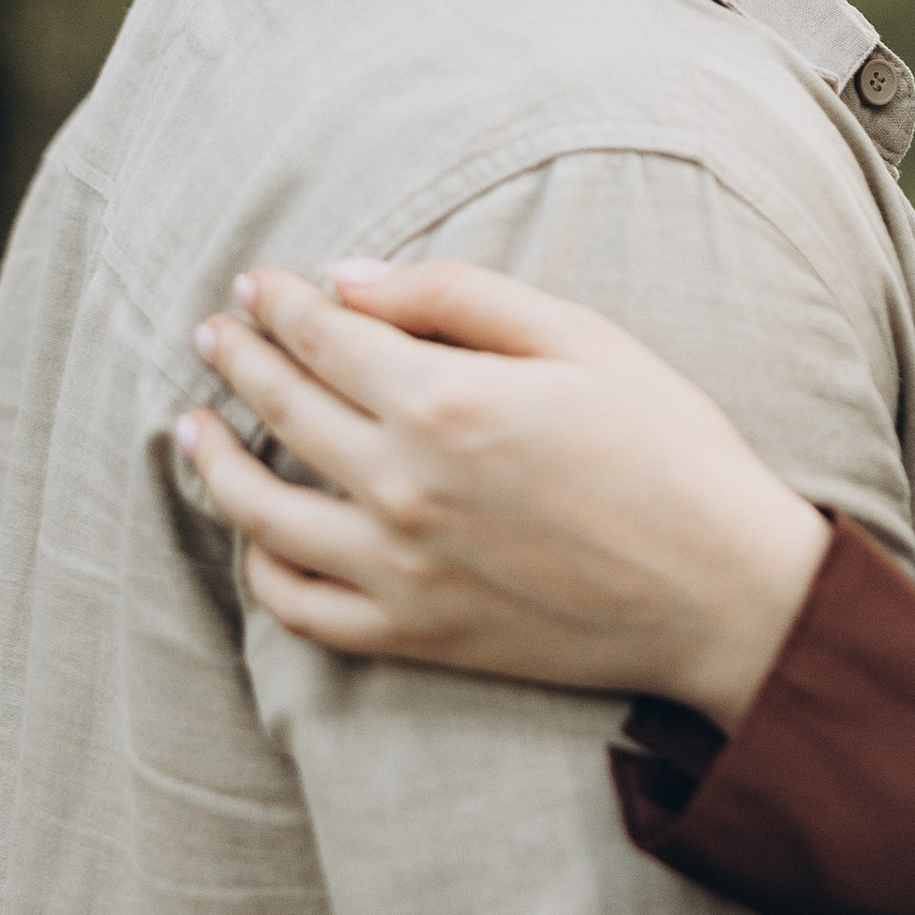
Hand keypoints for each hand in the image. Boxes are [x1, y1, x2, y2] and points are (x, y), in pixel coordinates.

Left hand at [174, 258, 828, 725]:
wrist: (722, 590)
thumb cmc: (668, 447)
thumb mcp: (583, 336)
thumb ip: (460, 295)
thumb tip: (351, 279)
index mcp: (445, 399)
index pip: (324, 337)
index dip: (280, 303)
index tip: (255, 282)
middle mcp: (401, 486)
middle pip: (283, 410)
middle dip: (238, 359)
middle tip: (213, 330)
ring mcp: (398, 570)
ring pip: (262, 515)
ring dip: (215, 461)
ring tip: (192, 426)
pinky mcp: (413, 635)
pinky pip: (299, 608)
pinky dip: (261, 569)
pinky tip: (252, 537)